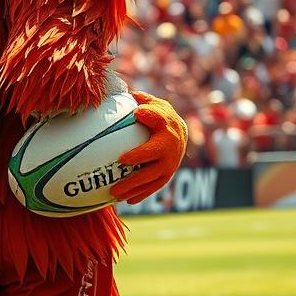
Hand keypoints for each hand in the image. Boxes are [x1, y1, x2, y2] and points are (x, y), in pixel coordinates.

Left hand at [110, 90, 187, 204]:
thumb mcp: (155, 104)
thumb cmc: (160, 117)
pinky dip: (141, 195)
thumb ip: (143, 100)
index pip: (159, 118)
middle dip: (138, 158)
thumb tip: (129, 94)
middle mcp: (170, 145)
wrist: (180, 135)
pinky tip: (126, 202)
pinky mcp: (166, 176)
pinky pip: (153, 188)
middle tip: (120, 162)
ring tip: (114, 192)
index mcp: (166, 124)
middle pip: (153, 153)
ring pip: (151, 177)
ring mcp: (169, 164)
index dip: (150, 115)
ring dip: (134, 185)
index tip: (138, 113)